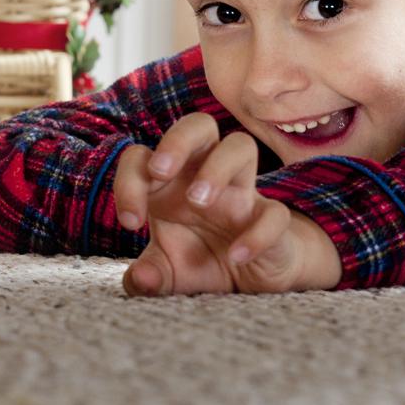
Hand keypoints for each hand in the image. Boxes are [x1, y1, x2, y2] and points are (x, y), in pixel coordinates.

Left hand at [111, 114, 338, 295]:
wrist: (252, 279)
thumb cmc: (203, 260)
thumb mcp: (169, 273)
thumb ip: (149, 278)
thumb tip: (141, 279)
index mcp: (171, 183)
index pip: (143, 157)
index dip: (129, 181)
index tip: (131, 222)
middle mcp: (206, 176)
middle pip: (197, 125)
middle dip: (176, 141)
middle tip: (160, 173)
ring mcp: (242, 194)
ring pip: (240, 146)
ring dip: (217, 168)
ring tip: (198, 202)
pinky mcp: (272, 219)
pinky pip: (275, 213)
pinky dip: (257, 233)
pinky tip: (237, 256)